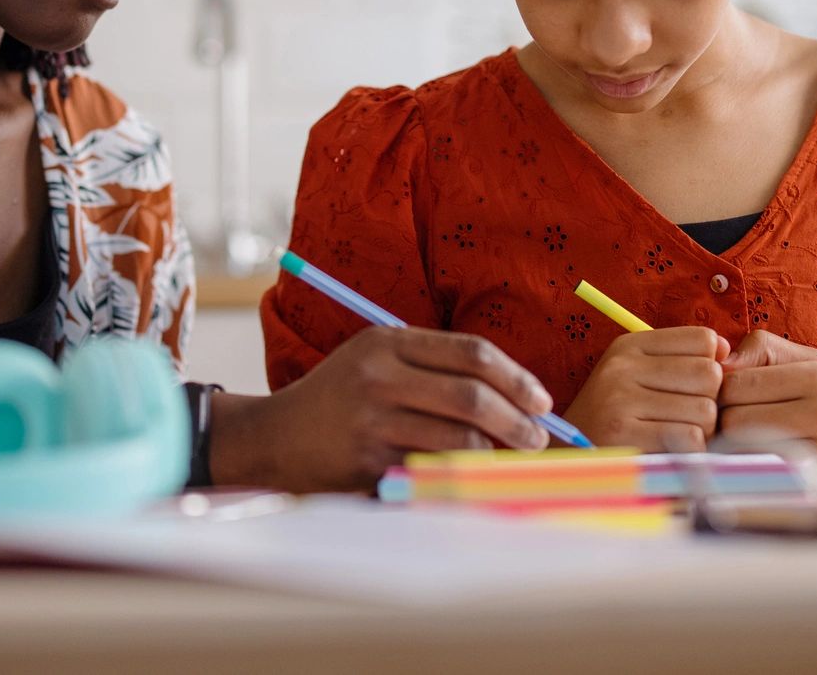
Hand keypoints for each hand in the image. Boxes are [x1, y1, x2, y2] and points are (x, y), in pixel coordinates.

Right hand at [208, 327, 553, 492]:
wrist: (275, 437)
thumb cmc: (340, 397)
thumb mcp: (377, 360)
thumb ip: (434, 367)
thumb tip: (513, 394)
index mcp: (388, 341)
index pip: (472, 352)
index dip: (517, 378)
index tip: (542, 401)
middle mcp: (380, 375)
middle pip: (472, 396)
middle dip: (517, 420)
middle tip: (537, 439)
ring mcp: (372, 419)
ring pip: (459, 437)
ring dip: (495, 452)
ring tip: (508, 459)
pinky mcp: (368, 461)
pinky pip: (432, 469)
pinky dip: (461, 474)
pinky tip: (472, 476)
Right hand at [560, 327, 728, 451]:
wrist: (568, 456)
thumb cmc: (616, 416)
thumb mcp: (638, 375)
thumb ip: (681, 359)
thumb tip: (726, 349)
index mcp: (630, 345)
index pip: (703, 339)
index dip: (711, 365)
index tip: (694, 385)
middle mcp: (623, 366)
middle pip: (709, 374)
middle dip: (710, 400)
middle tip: (690, 416)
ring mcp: (621, 399)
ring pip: (705, 410)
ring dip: (703, 430)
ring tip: (678, 435)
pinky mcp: (625, 434)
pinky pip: (690, 438)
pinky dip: (691, 450)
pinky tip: (672, 451)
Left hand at [717, 330, 816, 498]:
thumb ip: (769, 352)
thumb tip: (722, 360)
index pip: (734, 384)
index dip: (722, 395)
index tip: (731, 404)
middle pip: (733, 420)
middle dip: (726, 425)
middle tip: (737, 431)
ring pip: (746, 454)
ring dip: (737, 454)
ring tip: (751, 451)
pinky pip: (768, 484)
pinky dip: (757, 480)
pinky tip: (766, 475)